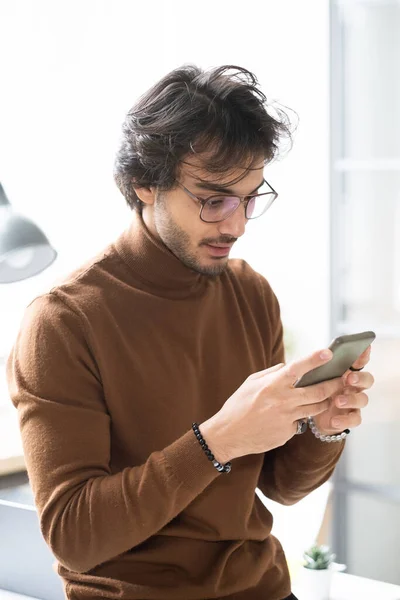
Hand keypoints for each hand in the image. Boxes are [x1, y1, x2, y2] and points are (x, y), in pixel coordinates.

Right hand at [200, 348, 345, 462]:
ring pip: (316, 408)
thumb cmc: (238, 406)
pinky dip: (300, 417)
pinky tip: (293, 416)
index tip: (329, 352)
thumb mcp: (251, 383)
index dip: (314, 359)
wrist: (228, 435)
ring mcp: (287, 418)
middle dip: (335, 384)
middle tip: (344, 379)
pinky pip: (301, 422)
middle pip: (318, 391)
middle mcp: (282, 400)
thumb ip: (272, 373)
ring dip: (326, 401)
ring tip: (331, 396)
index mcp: (272, 384)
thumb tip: (288, 366)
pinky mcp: (288, 433)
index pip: (298, 368)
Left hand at [313, 345, 373, 434]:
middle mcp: (354, 386)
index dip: (364, 354)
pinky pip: (354, 419)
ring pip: (362, 399)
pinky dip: (344, 420)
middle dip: (360, 377)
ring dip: (351, 399)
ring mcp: (354, 402)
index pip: (359, 361)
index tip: (364, 347)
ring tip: (337, 400)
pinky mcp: (350, 417)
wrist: (310, 412)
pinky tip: (334, 420)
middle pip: (367, 379)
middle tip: (349, 377)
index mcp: (347, 372)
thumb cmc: (315, 388)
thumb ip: (319, 368)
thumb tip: (318, 357)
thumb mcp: (315, 376)